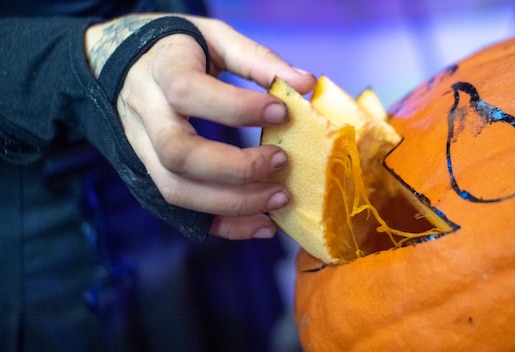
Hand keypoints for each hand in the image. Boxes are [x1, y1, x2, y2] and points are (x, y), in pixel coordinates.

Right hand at [86, 15, 315, 239]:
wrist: (118, 61)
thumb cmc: (178, 49)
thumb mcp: (215, 38)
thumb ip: (258, 60)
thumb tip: (306, 84)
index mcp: (160, 69)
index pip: (187, 92)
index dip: (236, 107)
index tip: (282, 111)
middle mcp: (144, 113)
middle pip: (177, 153)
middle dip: (236, 167)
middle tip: (281, 162)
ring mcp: (141, 149)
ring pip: (175, 189)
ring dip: (232, 203)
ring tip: (279, 198)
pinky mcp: (149, 174)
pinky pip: (179, 210)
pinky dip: (223, 224)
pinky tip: (260, 224)